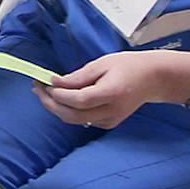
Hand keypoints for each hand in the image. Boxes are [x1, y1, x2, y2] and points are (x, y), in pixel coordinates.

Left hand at [35, 51, 189, 130]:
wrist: (152, 79)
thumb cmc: (127, 66)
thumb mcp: (102, 64)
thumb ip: (78, 77)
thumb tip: (55, 83)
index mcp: (112, 93)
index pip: (79, 100)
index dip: (58, 94)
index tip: (44, 83)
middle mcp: (112, 111)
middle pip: (73, 116)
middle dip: (51, 104)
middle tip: (37, 89)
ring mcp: (111, 120)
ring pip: (75, 120)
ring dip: (56, 108)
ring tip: (44, 92)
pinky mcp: (109, 124)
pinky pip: (83, 120)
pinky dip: (69, 110)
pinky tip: (62, 98)